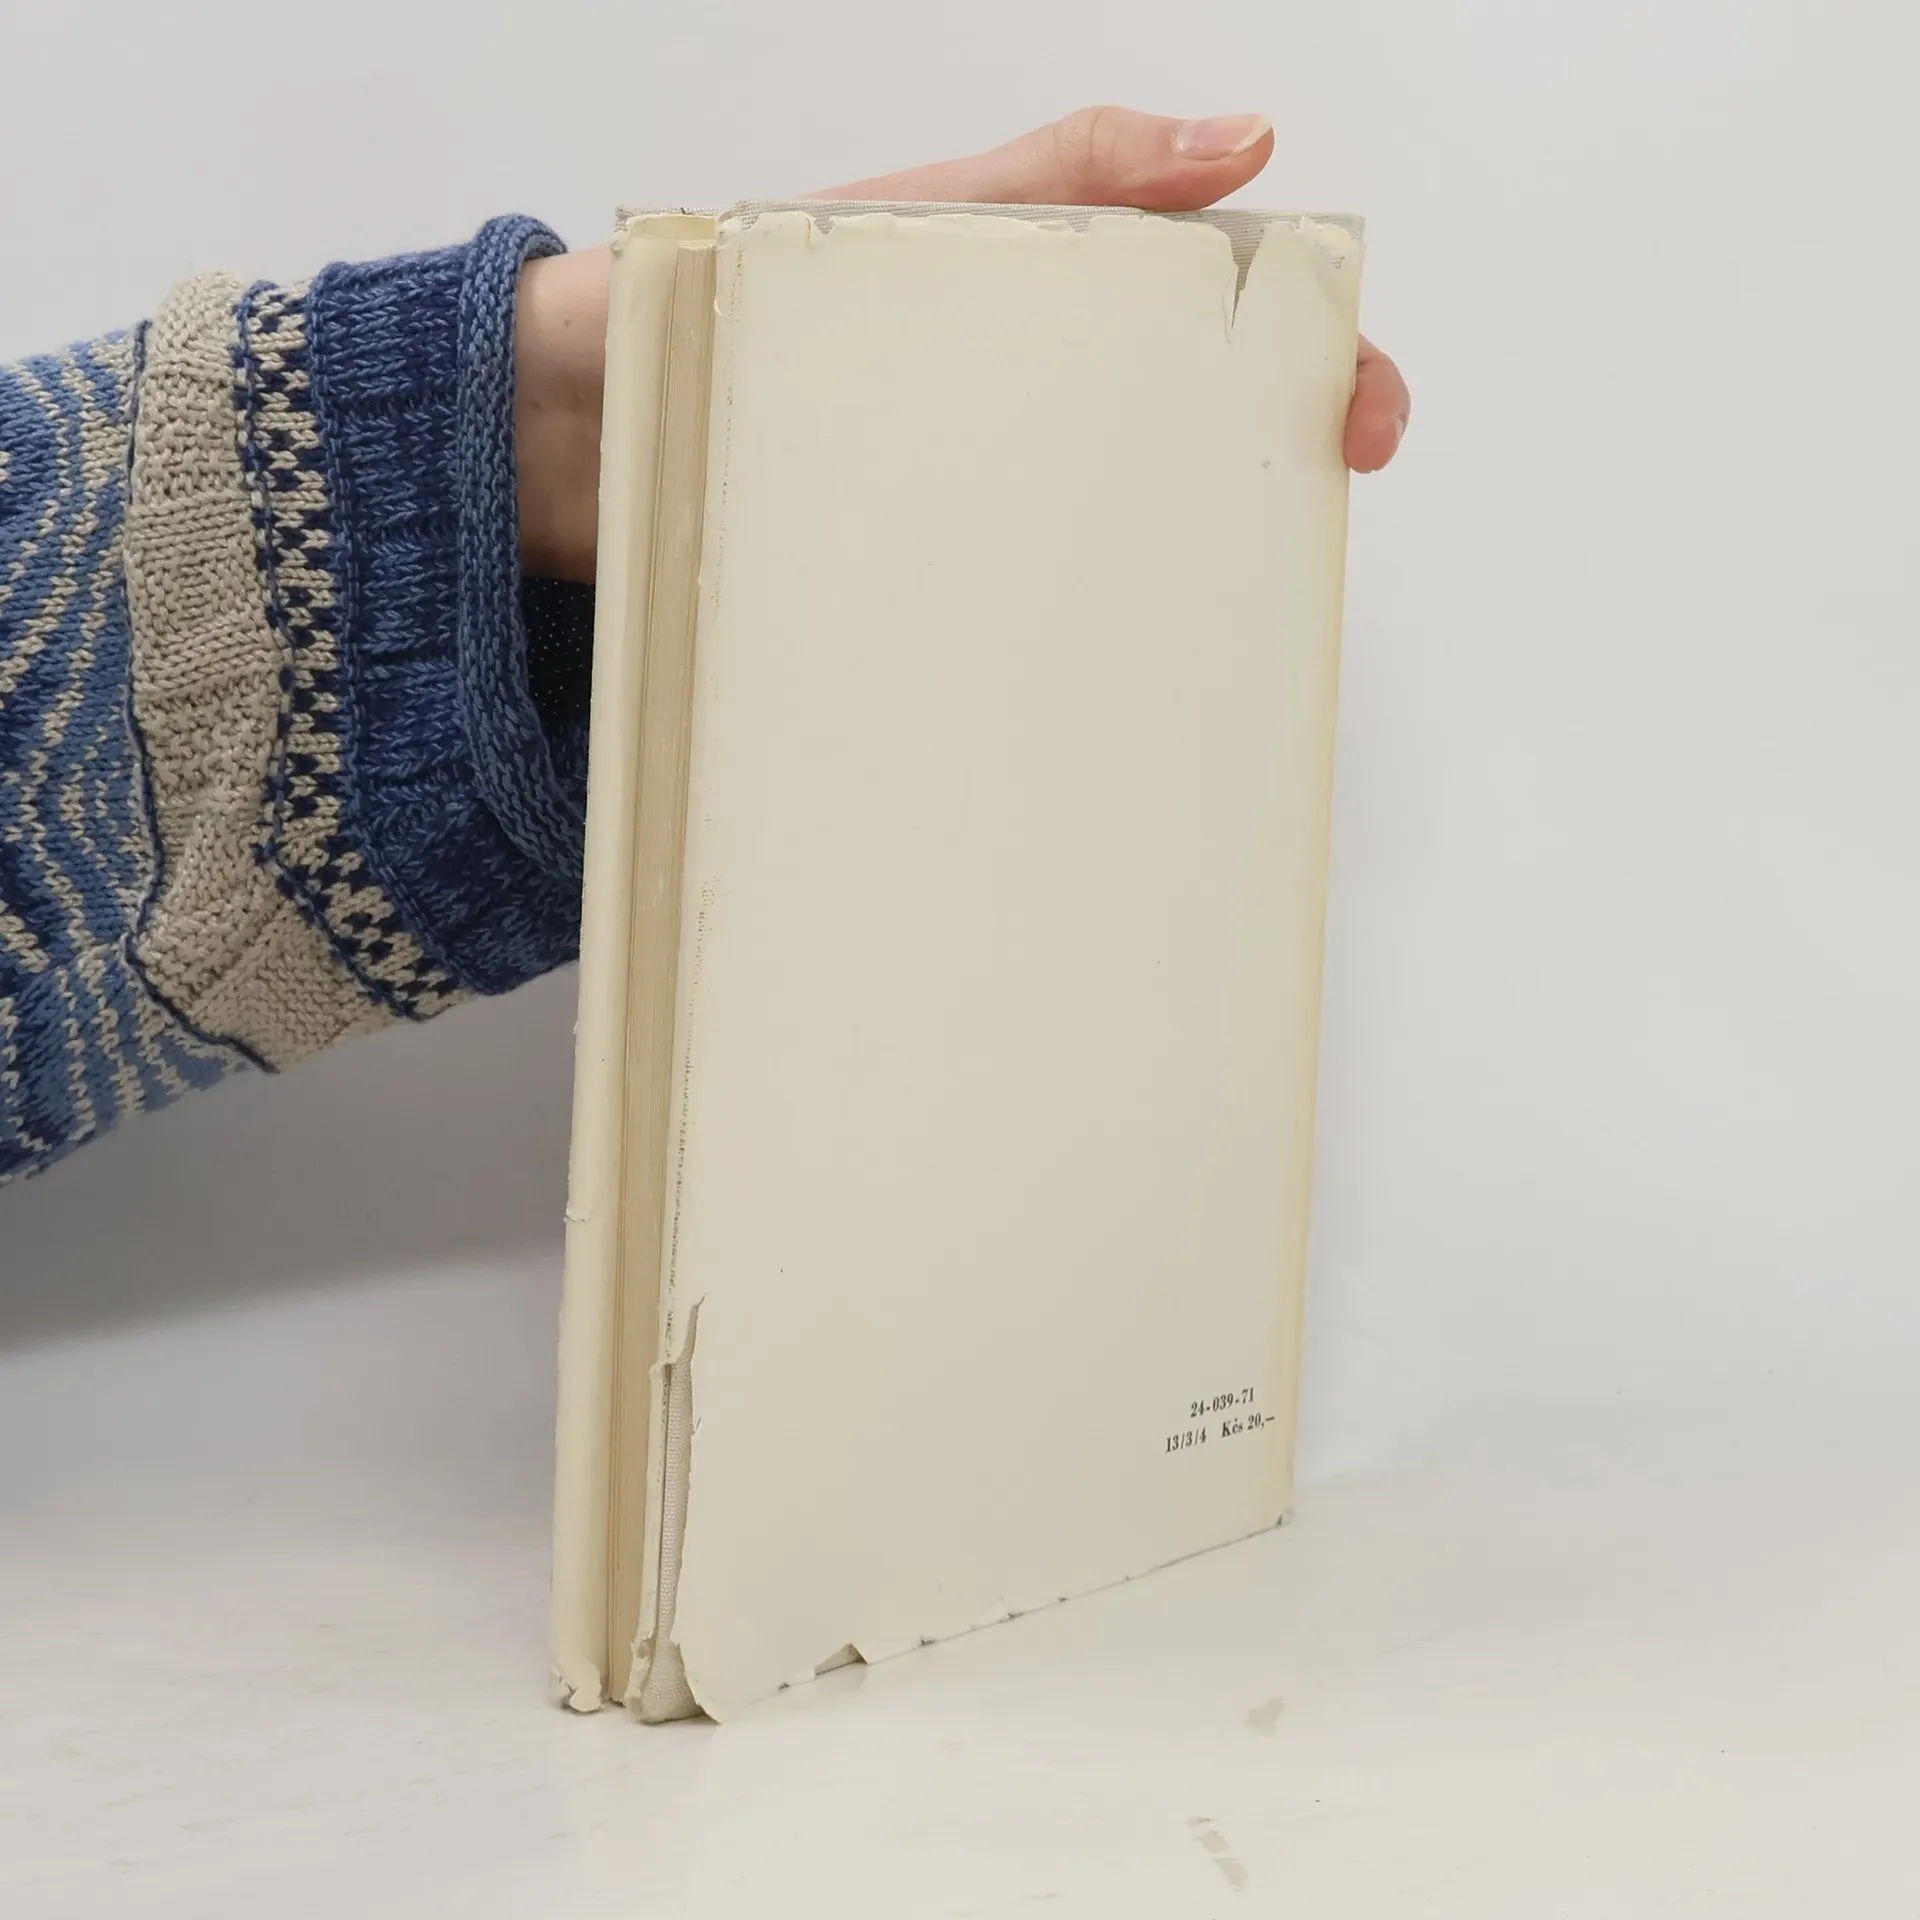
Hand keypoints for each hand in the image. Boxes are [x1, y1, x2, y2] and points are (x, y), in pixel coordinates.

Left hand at [516, 106, 1410, 580]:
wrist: (574, 427)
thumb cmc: (746, 297)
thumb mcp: (924, 217)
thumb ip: (1070, 170)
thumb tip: (1240, 135)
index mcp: (1045, 314)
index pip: (1214, 325)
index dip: (1308, 362)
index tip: (1361, 414)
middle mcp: (1021, 420)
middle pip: (1181, 436)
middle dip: (1268, 464)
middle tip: (1315, 505)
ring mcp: (974, 513)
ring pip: (1109, 533)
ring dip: (1179, 561)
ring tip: (1231, 595)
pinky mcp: (915, 595)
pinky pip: (1010, 613)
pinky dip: (1067, 633)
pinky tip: (1106, 661)